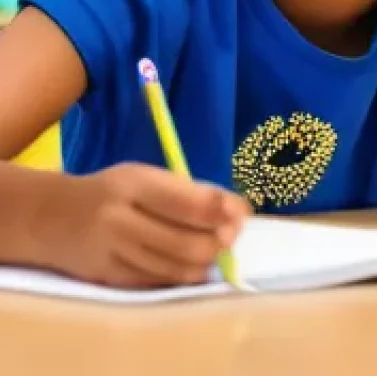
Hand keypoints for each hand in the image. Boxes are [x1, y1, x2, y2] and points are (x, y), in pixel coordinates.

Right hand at [39, 164, 250, 287]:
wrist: (50, 217)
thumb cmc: (111, 191)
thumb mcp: (145, 177)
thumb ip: (188, 192)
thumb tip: (237, 211)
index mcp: (133, 185)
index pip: (186, 202)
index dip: (221, 212)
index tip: (243, 214)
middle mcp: (120, 221)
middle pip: (185, 243)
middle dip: (219, 243)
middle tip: (233, 237)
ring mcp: (113, 254)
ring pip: (175, 268)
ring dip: (206, 262)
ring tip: (217, 251)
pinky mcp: (110, 279)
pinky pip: (159, 281)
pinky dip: (184, 275)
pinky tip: (194, 266)